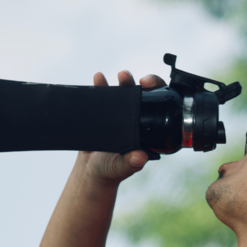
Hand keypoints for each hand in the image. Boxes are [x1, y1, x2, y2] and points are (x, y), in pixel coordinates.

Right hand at [76, 70, 167, 185]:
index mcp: (146, 129)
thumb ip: (130, 163)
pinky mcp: (102, 114)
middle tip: (127, 76)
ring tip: (118, 74)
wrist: (90, 171)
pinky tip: (99, 77)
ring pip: (122, 94)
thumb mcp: (121, 167)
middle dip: (134, 83)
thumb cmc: (110, 170)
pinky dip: (100, 86)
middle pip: (138, 96)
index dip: (156, 92)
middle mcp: (135, 119)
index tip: (148, 85)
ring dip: (120, 82)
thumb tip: (141, 157)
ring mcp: (119, 115)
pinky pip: (102, 97)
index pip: (155, 106)